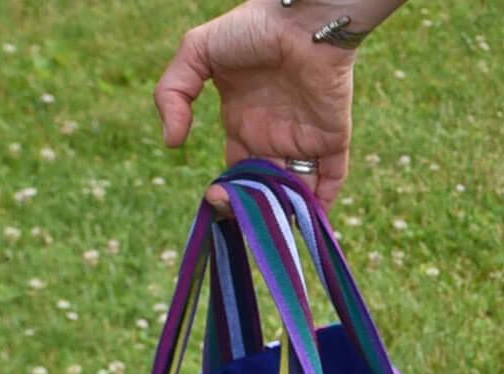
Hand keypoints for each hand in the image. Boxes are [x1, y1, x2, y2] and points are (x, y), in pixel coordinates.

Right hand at [155, 0, 355, 213]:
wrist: (300, 19)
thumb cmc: (251, 29)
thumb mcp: (197, 52)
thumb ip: (172, 92)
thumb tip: (171, 142)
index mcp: (243, 123)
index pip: (235, 172)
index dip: (228, 192)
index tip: (217, 200)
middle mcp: (273, 138)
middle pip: (264, 189)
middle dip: (254, 210)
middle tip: (243, 216)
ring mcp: (304, 140)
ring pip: (296, 191)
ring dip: (286, 211)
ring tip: (273, 224)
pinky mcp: (333, 139)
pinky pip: (332, 179)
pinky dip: (324, 203)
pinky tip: (310, 219)